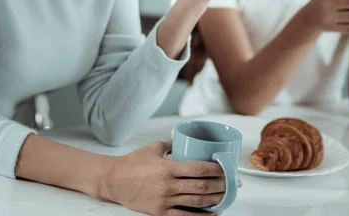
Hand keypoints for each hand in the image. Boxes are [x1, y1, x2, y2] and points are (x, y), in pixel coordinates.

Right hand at [95, 141, 233, 215]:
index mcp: (168, 168)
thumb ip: (172, 144)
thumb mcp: (154, 147)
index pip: (199, 169)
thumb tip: (186, 140)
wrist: (114, 180)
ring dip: (216, 200)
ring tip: (228, 196)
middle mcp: (168, 186)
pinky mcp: (161, 213)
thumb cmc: (133, 162)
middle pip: (202, 187)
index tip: (228, 168)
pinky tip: (214, 213)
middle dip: (222, 185)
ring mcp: (165, 201)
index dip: (217, 170)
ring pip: (197, 202)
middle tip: (234, 183)